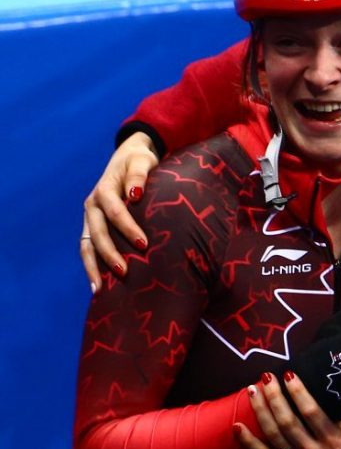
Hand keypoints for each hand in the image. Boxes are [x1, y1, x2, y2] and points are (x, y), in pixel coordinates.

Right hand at [81, 133, 158, 290]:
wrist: (128, 159)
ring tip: (100, 289)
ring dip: (93, 267)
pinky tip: (99, 286)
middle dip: (110, 254)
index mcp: (104, 189)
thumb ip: (139, 175)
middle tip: (125, 273)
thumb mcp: (141, 161)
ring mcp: (90, 218)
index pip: (114, 211)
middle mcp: (92, 205)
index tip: (144, 244)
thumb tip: (135, 194)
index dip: (127, 228)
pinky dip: (92, 267)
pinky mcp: (92, 227)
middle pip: (97, 233)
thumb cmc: (139, 162)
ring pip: (87, 245)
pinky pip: (89, 249)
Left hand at [235, 371, 340, 448]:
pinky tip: (236, 426)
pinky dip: (248, 442)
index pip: (312, 412)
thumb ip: (340, 409)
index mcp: (333, 439)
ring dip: (260, 411)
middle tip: (266, 377)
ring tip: (252, 391)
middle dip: (274, 397)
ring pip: (273, 434)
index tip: (288, 374)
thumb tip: (324, 381)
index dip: (298, 392)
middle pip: (287, 421)